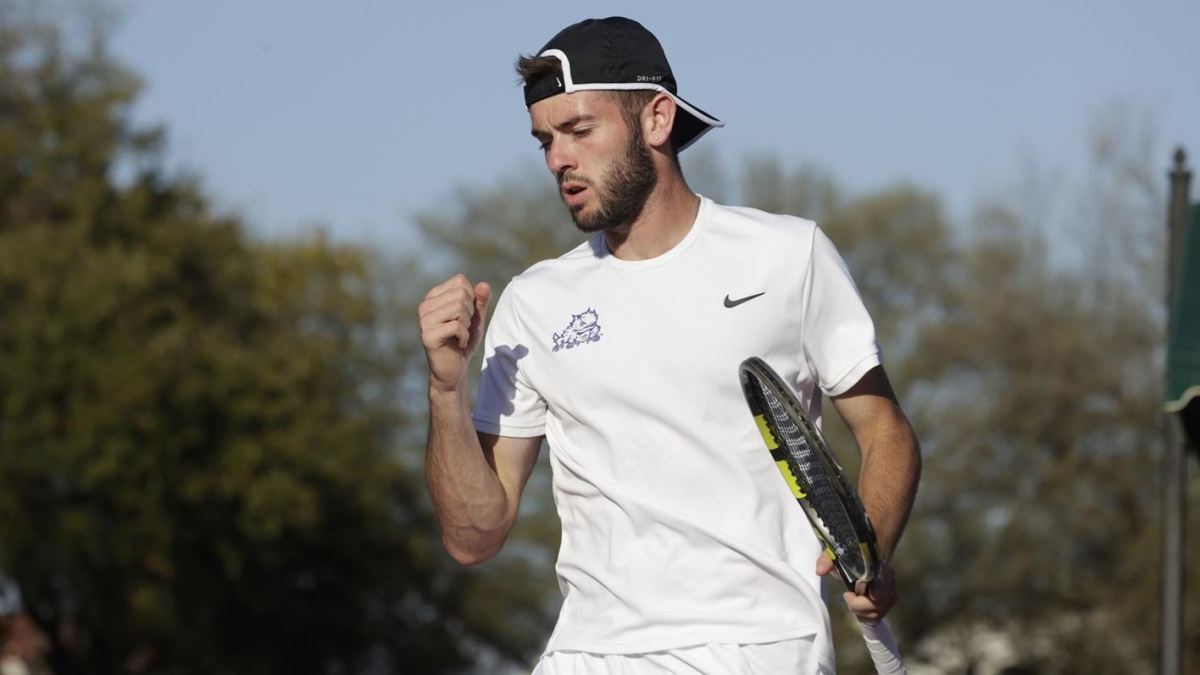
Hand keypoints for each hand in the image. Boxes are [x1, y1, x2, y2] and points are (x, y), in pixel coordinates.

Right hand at [418, 274, 491, 392]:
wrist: (453, 370)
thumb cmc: (463, 341)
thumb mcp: (476, 318)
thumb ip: (480, 301)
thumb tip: (484, 284)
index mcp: (434, 296)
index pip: (460, 281)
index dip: (471, 298)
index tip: (464, 316)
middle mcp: (425, 305)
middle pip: (461, 294)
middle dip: (470, 313)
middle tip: (462, 328)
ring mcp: (424, 320)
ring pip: (459, 308)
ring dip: (466, 325)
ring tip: (459, 335)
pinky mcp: (427, 335)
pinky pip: (456, 326)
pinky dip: (464, 337)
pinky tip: (458, 344)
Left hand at [815, 553, 897, 623]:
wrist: (863, 559)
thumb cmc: (848, 558)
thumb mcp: (834, 556)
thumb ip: (826, 561)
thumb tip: (820, 570)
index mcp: (876, 566)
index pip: (882, 581)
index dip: (878, 589)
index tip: (870, 594)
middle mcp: (887, 580)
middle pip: (878, 602)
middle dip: (859, 604)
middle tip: (848, 595)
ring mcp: (889, 592)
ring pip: (877, 612)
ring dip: (860, 611)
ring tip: (852, 599)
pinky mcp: (888, 602)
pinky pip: (878, 617)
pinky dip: (865, 616)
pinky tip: (858, 607)